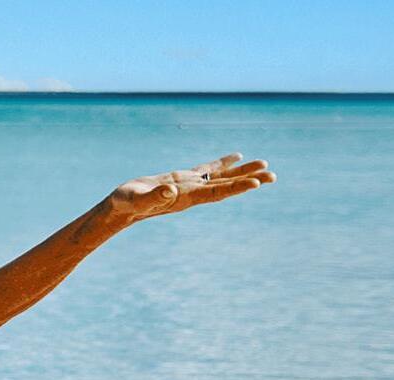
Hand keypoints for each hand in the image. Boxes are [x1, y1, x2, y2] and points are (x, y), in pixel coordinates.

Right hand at [103, 152, 273, 224]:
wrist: (120, 209)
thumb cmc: (126, 204)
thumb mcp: (137, 199)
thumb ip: (153, 197)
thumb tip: (170, 191)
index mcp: (186, 198)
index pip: (216, 193)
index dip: (236, 188)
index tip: (256, 184)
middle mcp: (193, 193)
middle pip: (226, 186)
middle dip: (249, 180)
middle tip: (273, 176)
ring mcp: (189, 186)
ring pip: (221, 177)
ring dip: (242, 172)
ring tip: (264, 165)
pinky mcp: (182, 179)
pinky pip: (207, 169)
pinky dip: (223, 163)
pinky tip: (236, 156)